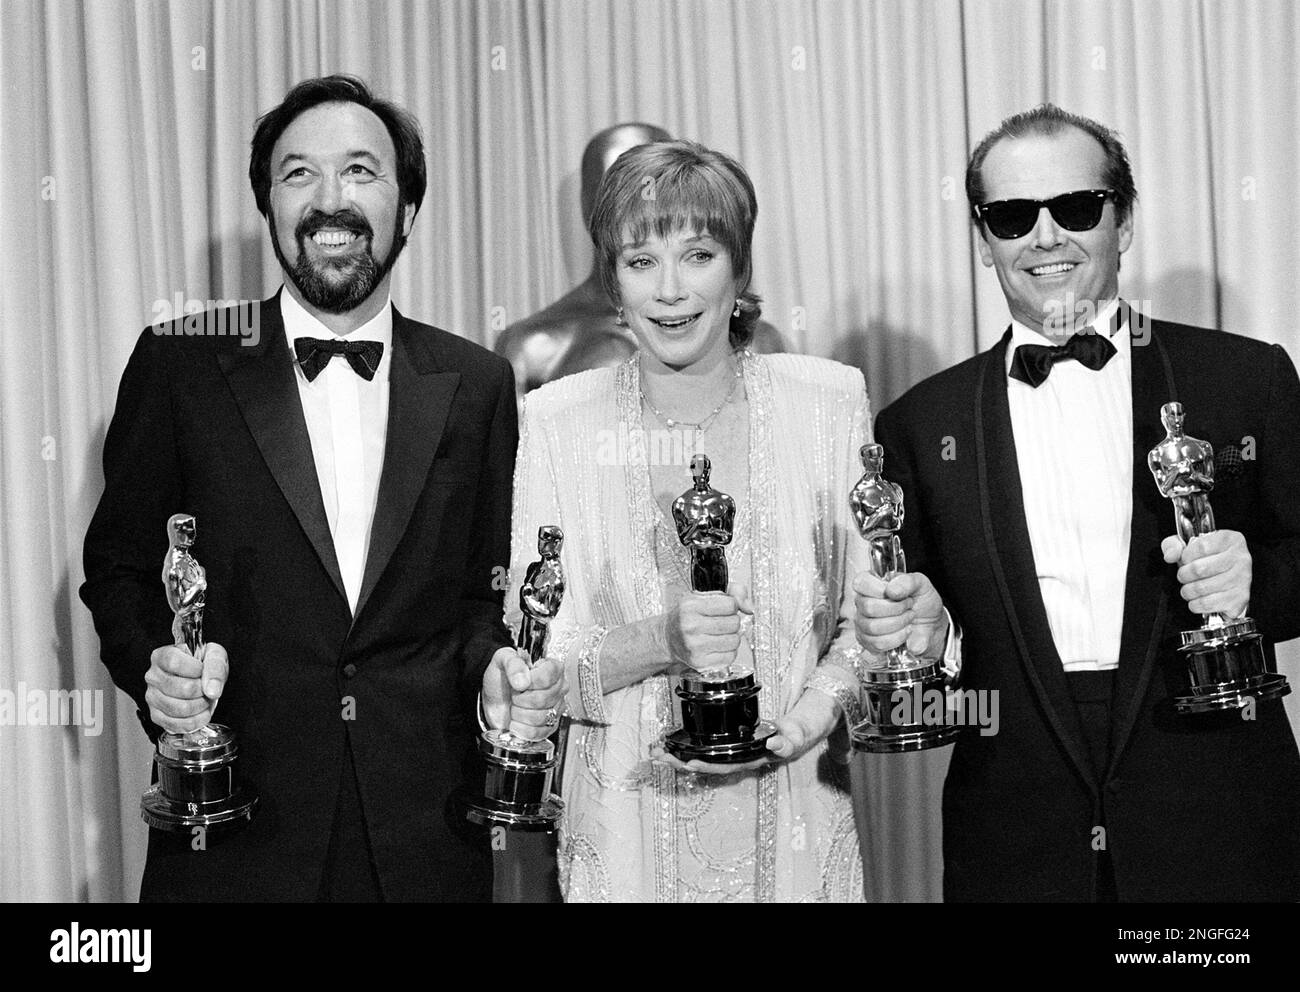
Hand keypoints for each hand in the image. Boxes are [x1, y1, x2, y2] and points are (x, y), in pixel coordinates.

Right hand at [144, 642, 226, 733]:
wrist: (201, 680)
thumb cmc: (204, 666)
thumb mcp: (215, 656)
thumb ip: (216, 668)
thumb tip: (212, 690)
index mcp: (162, 656)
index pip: (174, 662)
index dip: (194, 669)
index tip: (203, 671)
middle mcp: (153, 677)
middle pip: (179, 688)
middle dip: (202, 691)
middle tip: (207, 688)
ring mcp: (152, 697)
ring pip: (179, 708)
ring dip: (200, 706)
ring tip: (204, 699)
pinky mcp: (156, 716)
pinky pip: (175, 725)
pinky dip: (194, 722)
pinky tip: (200, 713)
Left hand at [481, 646, 567, 740]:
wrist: (494, 700)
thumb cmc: (501, 679)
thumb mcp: (502, 660)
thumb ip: (513, 663)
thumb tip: (523, 680)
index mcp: (551, 668)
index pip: (548, 676)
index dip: (530, 682)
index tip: (518, 683)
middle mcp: (558, 688)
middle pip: (543, 699)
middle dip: (520, 699)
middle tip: (514, 695)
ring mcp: (556, 708)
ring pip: (540, 717)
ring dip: (519, 715)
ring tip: (516, 707)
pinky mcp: (549, 727)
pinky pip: (538, 733)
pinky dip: (521, 729)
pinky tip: (517, 722)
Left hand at [650, 687, 837, 774]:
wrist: (822, 709)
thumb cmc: (815, 718)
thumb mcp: (810, 725)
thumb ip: (795, 736)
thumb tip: (774, 744)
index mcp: (763, 756)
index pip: (732, 765)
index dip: (709, 765)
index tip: (688, 761)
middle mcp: (750, 756)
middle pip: (712, 764)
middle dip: (683, 762)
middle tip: (658, 755)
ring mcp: (744, 748)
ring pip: (708, 757)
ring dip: (681, 755)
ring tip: (655, 750)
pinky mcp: (739, 738)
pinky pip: (711, 745)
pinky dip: (691, 744)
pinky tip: (672, 741)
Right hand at [664, 584, 752, 674]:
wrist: (668, 638)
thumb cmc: (686, 616)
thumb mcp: (703, 596)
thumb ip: (732, 592)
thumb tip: (749, 607)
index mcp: (690, 606)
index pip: (730, 604)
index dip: (732, 605)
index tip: (725, 608)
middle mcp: (691, 627)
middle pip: (734, 623)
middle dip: (732, 621)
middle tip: (721, 622)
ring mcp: (695, 647)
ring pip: (735, 641)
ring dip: (732, 637)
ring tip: (720, 634)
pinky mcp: (700, 663)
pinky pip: (730, 657)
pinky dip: (728, 651)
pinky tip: (717, 646)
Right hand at [853, 571, 948, 660]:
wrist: (930, 624)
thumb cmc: (922, 601)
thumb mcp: (921, 584)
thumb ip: (907, 581)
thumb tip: (891, 590)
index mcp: (872, 583)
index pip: (860, 582)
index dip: (878, 589)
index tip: (895, 593)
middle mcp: (863, 602)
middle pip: (868, 607)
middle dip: (896, 608)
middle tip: (908, 606)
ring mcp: (863, 623)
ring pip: (872, 627)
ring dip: (898, 624)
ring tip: (908, 619)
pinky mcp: (868, 642)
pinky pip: (877, 643)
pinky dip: (897, 638)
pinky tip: (904, 632)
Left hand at [1161, 530, 1251, 618]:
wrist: (1228, 579)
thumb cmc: (1207, 560)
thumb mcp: (1188, 545)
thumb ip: (1173, 545)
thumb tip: (1170, 556)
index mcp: (1230, 540)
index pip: (1201, 547)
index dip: (1186, 556)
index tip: (1184, 561)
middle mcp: (1241, 558)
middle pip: (1199, 569)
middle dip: (1183, 575)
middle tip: (1183, 577)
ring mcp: (1243, 579)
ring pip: (1201, 588)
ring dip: (1187, 591)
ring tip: (1189, 588)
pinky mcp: (1240, 598)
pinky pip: (1207, 604)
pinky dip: (1195, 604)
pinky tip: (1197, 599)